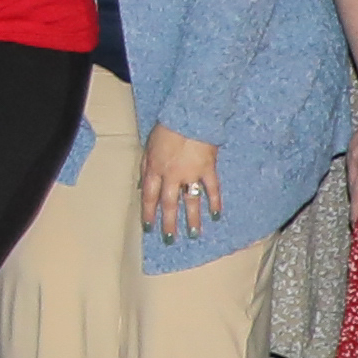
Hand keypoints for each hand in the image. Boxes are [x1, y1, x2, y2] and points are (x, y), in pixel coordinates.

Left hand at [138, 126, 224, 243]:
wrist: (189, 117)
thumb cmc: (167, 129)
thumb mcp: (148, 146)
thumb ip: (145, 166)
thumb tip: (141, 185)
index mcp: (155, 169)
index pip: (149, 196)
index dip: (148, 213)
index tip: (149, 227)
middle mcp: (171, 175)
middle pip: (169, 204)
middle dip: (169, 223)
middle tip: (170, 239)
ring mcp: (191, 174)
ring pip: (190, 201)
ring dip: (192, 219)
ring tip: (194, 234)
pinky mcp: (208, 169)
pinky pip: (212, 189)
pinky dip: (215, 202)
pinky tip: (216, 215)